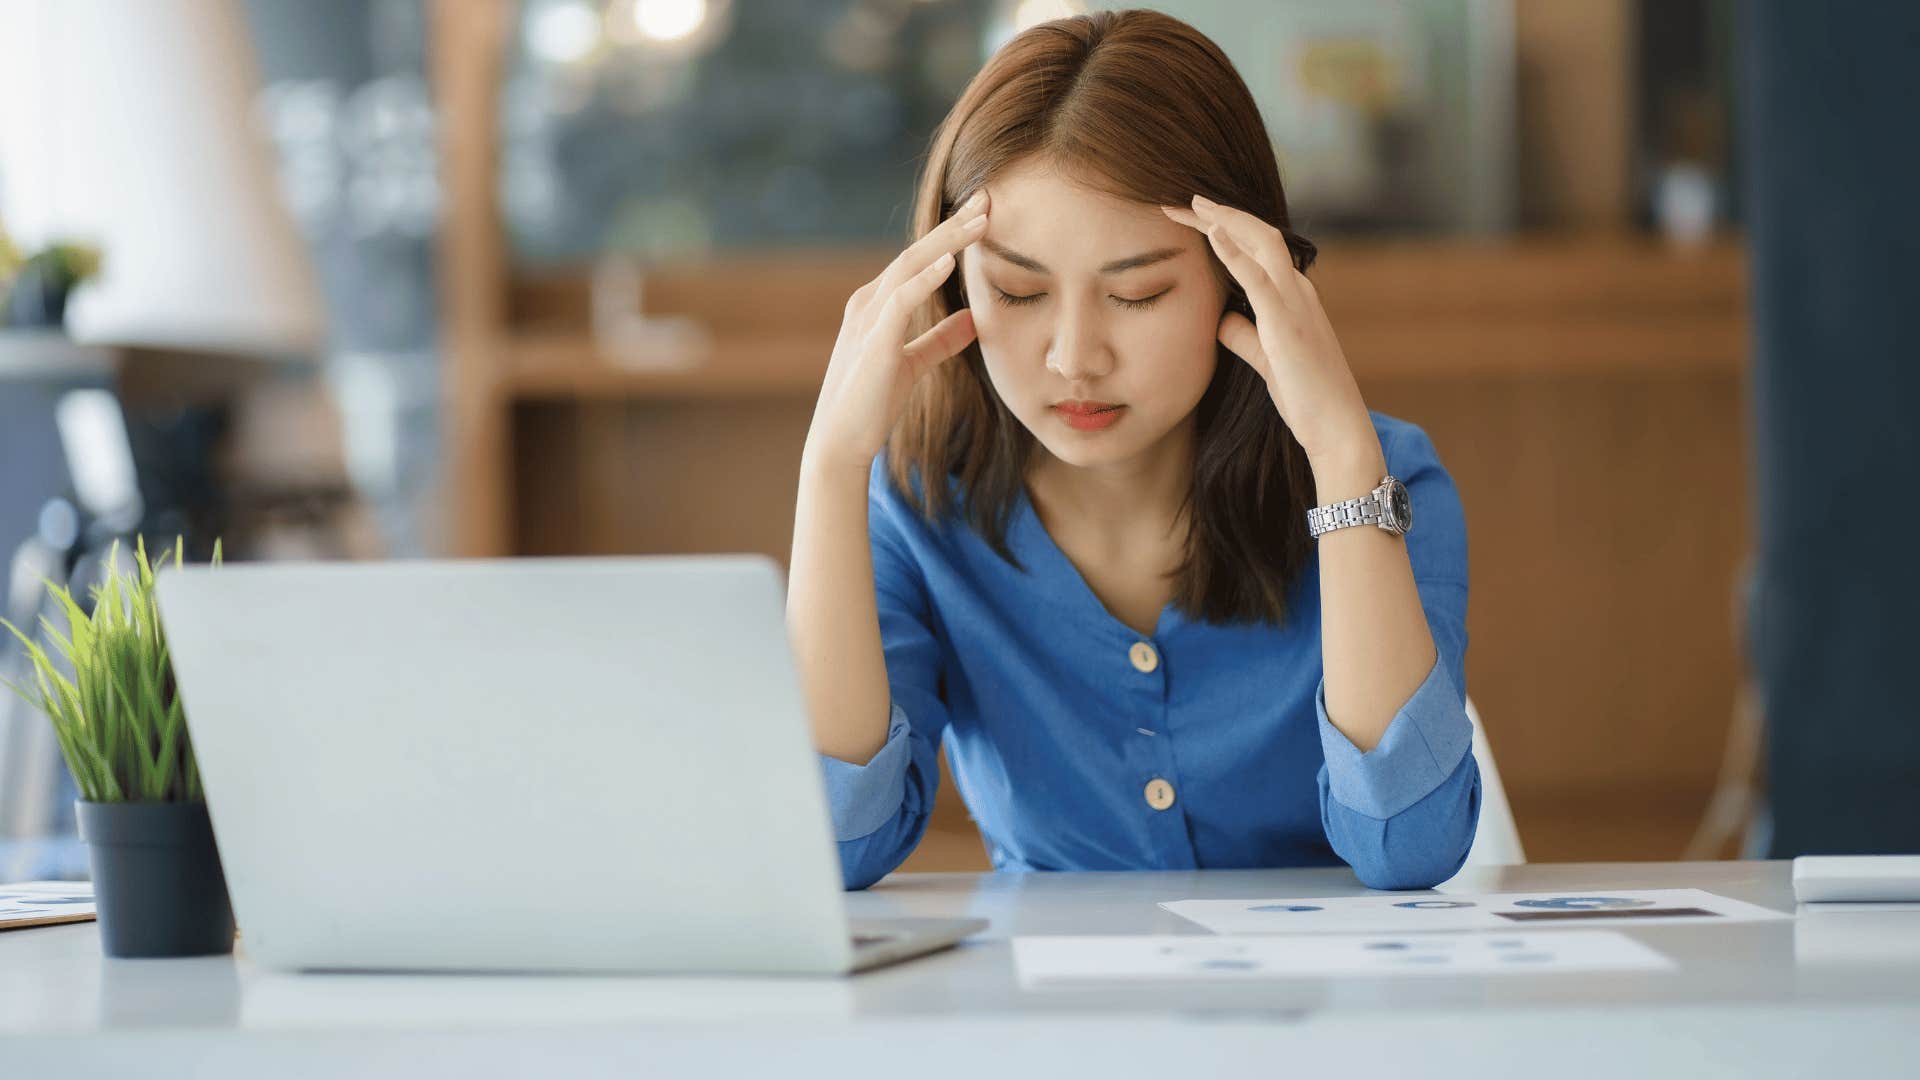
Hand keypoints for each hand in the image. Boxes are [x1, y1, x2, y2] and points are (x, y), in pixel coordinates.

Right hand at [804, 191, 988, 472]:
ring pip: (909, 266)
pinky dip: (925, 279)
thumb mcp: (914, 364)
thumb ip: (940, 339)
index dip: (953, 235)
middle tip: (988, 196)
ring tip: (980, 220)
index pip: (920, 259)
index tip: (985, 213)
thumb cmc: (873, 404)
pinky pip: (900, 301)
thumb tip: (975, 318)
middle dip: (954, 224)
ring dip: (946, 241)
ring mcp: (867, 319)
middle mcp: (869, 302)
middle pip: (917, 252)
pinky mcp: (874, 342)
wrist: (841, 443)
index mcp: (878, 305)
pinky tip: (949, 262)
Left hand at [1161, 195, 1375, 467]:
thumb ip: (1244, 336)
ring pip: (1260, 243)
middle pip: (1258, 235)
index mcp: (1294, 296)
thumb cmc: (1306, 397)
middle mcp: (1298, 290)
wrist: (1336, 427)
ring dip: (1224, 219)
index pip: (1259, 249)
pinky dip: (1233, 252)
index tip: (1194, 218)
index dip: (1227, 228)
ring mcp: (1294, 303)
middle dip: (1221, 213)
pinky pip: (1257, 278)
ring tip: (1191, 203)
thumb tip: (1220, 320)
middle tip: (1183, 200)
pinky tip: (1211, 233)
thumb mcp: (1266, 360)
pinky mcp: (1285, 323)